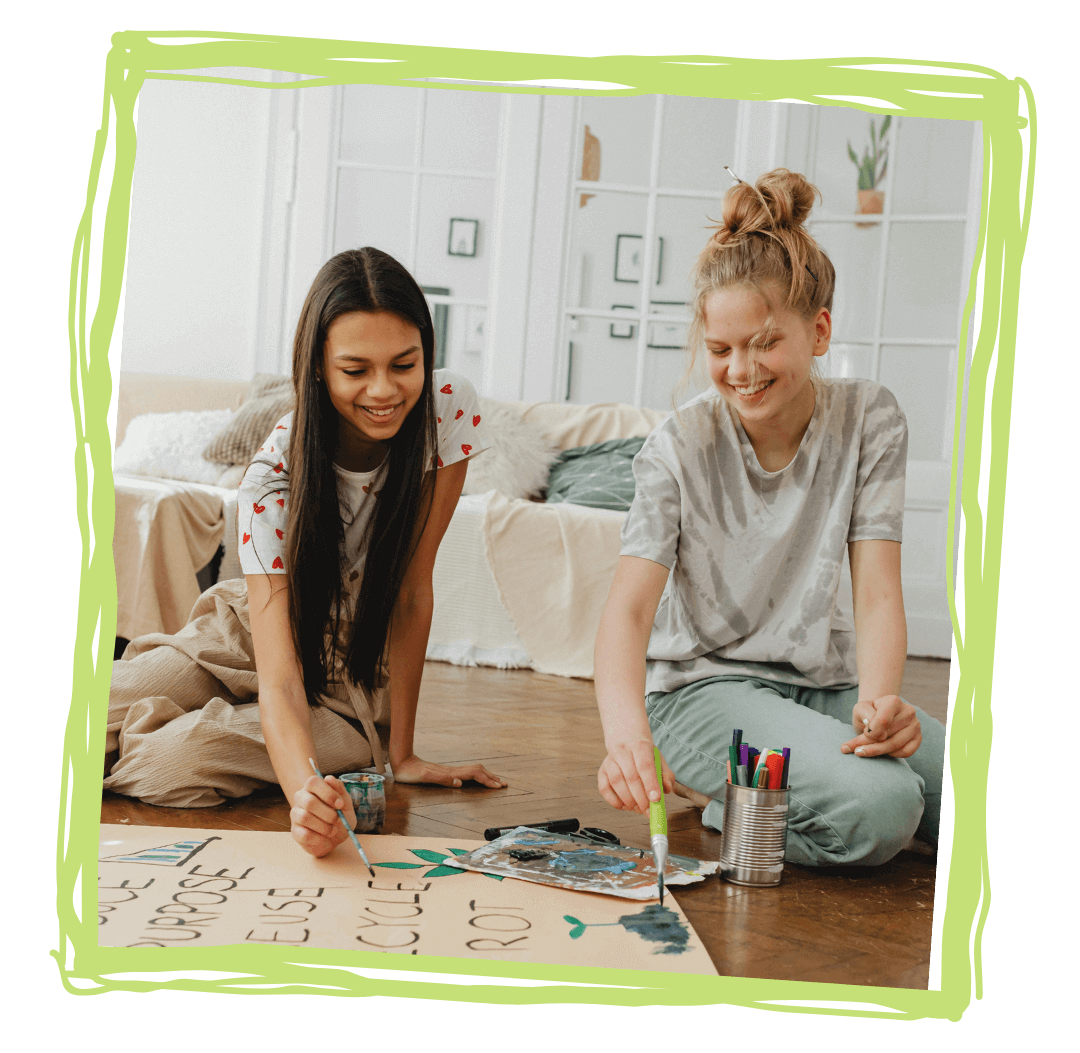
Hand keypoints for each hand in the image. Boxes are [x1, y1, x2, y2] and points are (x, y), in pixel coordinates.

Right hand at [290, 775, 355, 857]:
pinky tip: (325, 837)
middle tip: (337, 819)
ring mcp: (296, 815)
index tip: (340, 804)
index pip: (313, 782)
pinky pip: (304, 834)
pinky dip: (319, 837)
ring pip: (305, 818)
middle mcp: (301, 798)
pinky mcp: (295, 832)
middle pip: (309, 802)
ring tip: (332, 830)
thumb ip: (339, 789)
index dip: (327, 793)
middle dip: (328, 813)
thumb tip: (329, 778)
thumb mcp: (345, 801)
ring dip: (324, 826)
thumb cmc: (340, 815)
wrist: (337, 836)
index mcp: (312, 788)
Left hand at [392, 754, 506, 788]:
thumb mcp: (423, 777)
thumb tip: (459, 783)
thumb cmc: (410, 772)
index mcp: (450, 773)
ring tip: (496, 781)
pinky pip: (467, 773)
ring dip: (486, 775)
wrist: (402, 761)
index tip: (498, 786)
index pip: (474, 775)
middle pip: (478, 771)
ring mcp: (450, 770)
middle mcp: (452, 771)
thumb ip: (441, 779)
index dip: (487, 781)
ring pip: (474, 771)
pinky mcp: (447, 772)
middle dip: (492, 777)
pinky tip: (478, 779)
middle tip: (504, 784)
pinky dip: (478, 775)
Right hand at [598, 739, 673, 813]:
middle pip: (631, 776)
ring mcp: (609, 761)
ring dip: (628, 800)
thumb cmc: (645, 755)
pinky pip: (604, 788)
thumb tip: (666, 789)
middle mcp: (622, 751)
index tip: (656, 800)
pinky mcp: (601, 771)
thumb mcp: (659, 760)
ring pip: (616, 782)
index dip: (650, 784)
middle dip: (640, 797)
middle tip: (648, 810)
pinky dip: (614, 801)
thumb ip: (666, 775)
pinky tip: (624, 805)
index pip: (645, 766)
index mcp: (640, 746)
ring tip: (637, 808)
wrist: (626, 742)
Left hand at [841, 695, 921, 758]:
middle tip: (853, 749)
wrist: (878, 717)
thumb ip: (864, 714)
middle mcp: (908, 711)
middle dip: (868, 744)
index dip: (871, 732)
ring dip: (876, 751)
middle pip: (887, 735)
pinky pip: (906, 752)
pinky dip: (891, 754)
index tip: (863, 734)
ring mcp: (915, 725)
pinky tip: (881, 751)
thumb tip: (871, 727)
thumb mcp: (860, 709)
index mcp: (893, 701)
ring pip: (895, 746)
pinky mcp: (918, 738)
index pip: (883, 721)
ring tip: (861, 751)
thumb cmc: (868, 713)